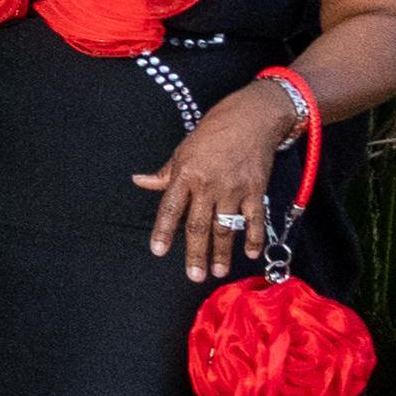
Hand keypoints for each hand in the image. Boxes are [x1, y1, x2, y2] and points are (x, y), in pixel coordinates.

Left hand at [137, 80, 290, 280]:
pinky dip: (253, 237)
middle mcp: (208, 185)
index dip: (163, 231)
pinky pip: (254, 219)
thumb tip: (139, 181)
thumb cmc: (213, 132)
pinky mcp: (256, 190)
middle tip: (194, 276)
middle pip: (198, 225)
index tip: (158, 251)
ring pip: (226, 227)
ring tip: (218, 272)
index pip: (170, 208)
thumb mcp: (182, 150)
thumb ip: (164, 173)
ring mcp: (234, 189)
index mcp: (185, 174)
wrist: (251, 118)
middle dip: (195, 253)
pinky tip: (251, 253)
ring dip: (222, 252)